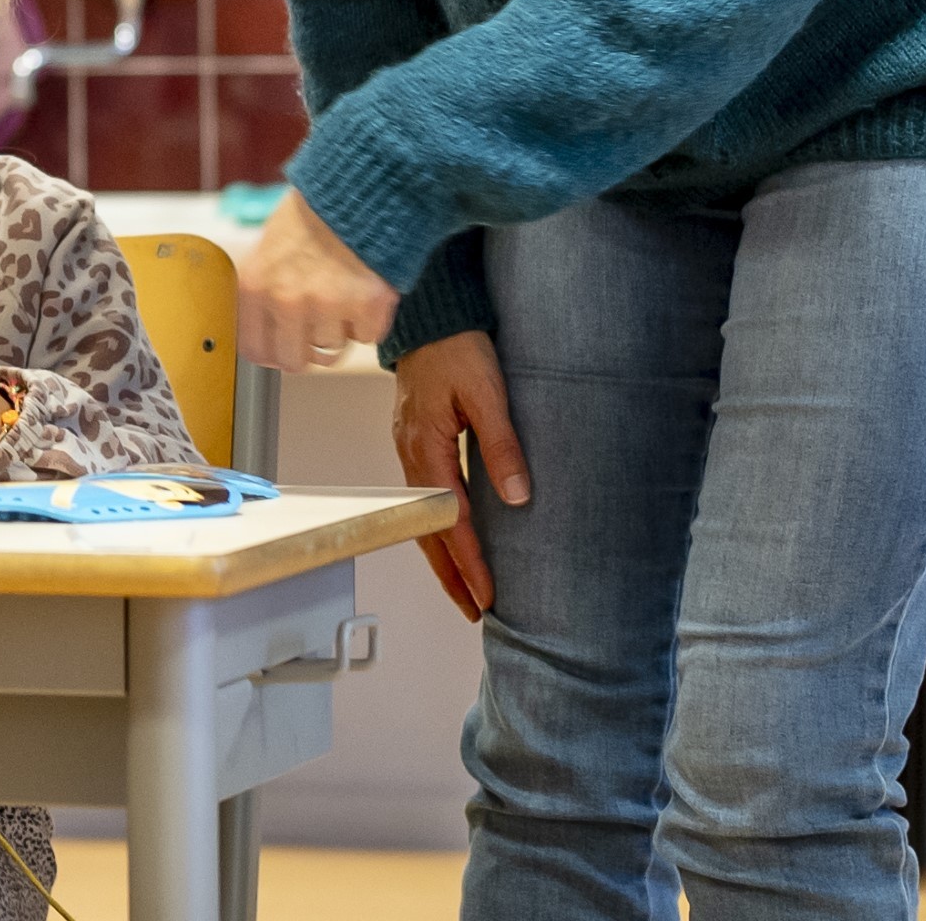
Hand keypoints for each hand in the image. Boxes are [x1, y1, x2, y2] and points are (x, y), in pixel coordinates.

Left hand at [236, 188, 398, 368]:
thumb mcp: (269, 246)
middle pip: (295, 360)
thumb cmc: (313, 214)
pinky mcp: (367, 306)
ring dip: (340, 330)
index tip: (283, 350)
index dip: (272, 353)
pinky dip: (369, 320)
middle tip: (318, 333)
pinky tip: (364, 290)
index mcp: (255, 286)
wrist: (358, 188)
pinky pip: (367, 336)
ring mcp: (328, 306)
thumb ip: (263, 290)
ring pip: (333, 349)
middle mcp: (287, 301)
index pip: (255, 349)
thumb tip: (264, 331)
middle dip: (307, 351)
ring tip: (343, 296)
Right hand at [391, 330, 529, 621]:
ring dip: (441, 556)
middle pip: (427, 531)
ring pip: (422, 518)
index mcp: (427, 449)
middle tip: (473, 611)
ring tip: (463, 586)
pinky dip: (435, 528)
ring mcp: (408, 449)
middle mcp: (411, 456)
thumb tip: (517, 496)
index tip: (487, 597)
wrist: (428, 315)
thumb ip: (502, 444)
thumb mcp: (488, 393)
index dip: (469, 564)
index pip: (449, 523)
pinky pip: (422, 498)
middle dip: (450, 575)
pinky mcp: (414, 441)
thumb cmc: (456, 348)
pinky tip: (450, 535)